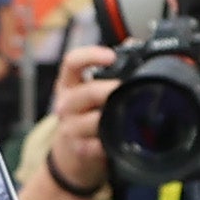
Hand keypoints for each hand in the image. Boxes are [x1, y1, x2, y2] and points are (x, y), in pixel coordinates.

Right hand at [32, 48, 115, 195]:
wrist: (70, 155)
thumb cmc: (85, 116)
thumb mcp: (88, 91)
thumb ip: (108, 71)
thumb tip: (133, 45)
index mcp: (69, 84)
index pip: (72, 62)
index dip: (90, 55)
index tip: (111, 56)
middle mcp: (66, 104)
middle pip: (86, 93)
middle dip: (109, 90)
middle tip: (126, 88)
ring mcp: (71, 128)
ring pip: (93, 121)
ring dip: (111, 117)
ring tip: (127, 114)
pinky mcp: (80, 150)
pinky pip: (97, 146)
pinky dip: (109, 143)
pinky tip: (121, 140)